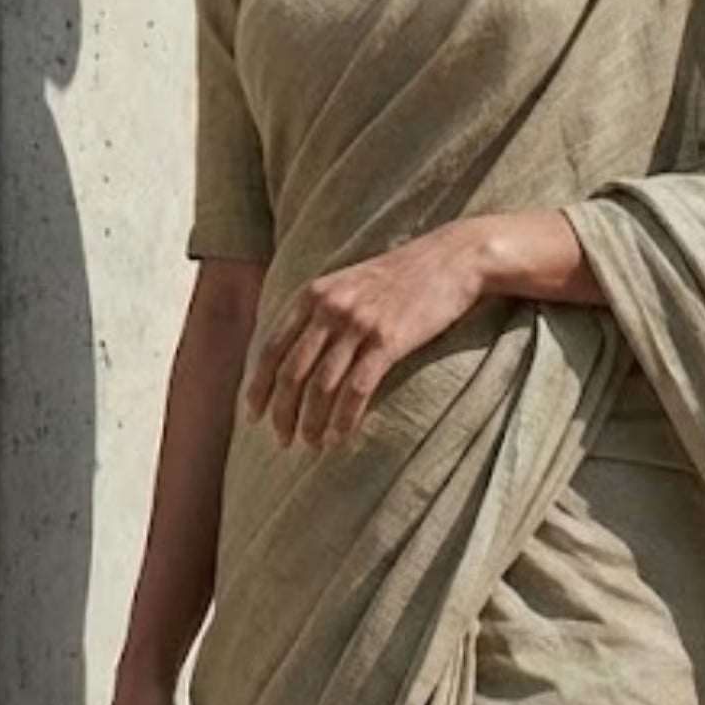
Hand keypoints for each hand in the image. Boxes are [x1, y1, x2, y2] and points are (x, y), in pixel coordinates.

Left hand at [241, 223, 486, 449]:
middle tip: (282, 439)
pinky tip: (340, 437)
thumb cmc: (401, 277)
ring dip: (312, 422)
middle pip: (291, 372)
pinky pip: (356, 389)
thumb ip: (319, 311)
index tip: (253, 415)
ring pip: (321, 386)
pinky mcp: (388, 341)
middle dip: (282, 412)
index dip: (258, 387)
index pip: (271, 349)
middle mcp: (329, 308)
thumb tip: (294, 353)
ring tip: (311, 445)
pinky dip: (344, 418)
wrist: (451, 259)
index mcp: (312, 295)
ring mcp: (358, 324)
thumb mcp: (348, 283)